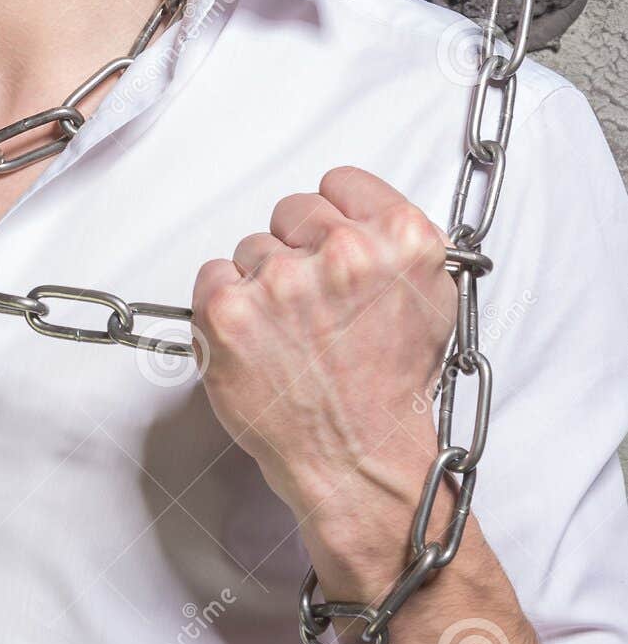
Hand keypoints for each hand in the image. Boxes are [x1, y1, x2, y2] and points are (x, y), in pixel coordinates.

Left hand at [191, 166, 456, 583]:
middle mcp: (345, 251)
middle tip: (314, 306)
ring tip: (292, 335)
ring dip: (263, 284)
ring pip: (251, 246)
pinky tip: (257, 341)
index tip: (333, 251)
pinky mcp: (229, 310)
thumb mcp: (431, 300)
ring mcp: (282, 279)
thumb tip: (364, 212)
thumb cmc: (390, 390)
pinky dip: (226, 307)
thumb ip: (398, 243)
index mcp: (402, 239)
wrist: (358, 461)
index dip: (336, 219)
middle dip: (298, 250)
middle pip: (292, 210)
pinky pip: (212, 276)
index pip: (340, 182)